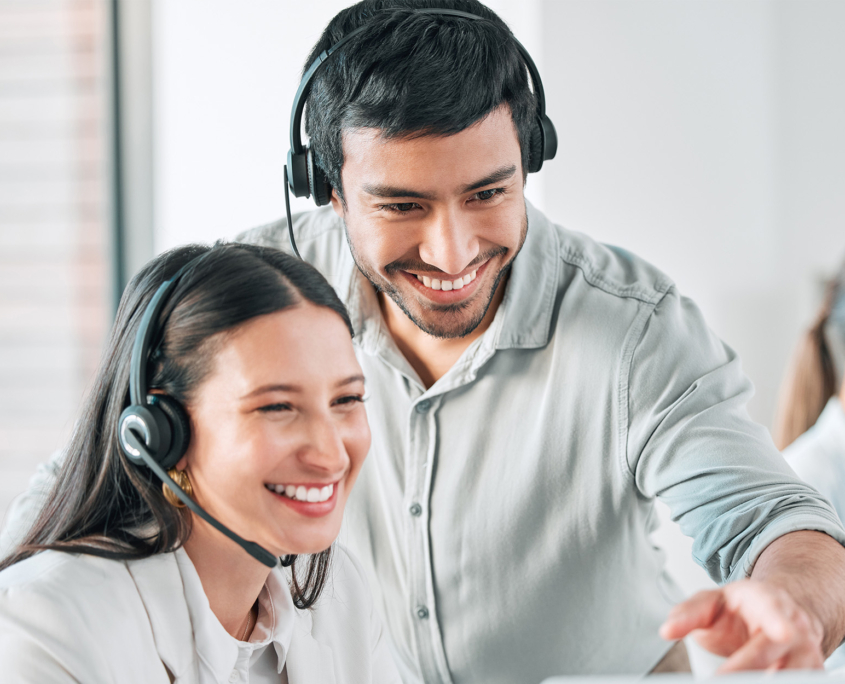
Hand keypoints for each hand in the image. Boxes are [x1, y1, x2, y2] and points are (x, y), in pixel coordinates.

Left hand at [660, 579, 825, 672]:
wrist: (777, 616)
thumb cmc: (742, 609)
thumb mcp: (713, 601)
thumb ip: (689, 613)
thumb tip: (667, 630)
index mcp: (767, 602)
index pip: (773, 611)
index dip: (778, 622)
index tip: (782, 632)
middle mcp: (793, 627)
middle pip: (772, 654)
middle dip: (746, 670)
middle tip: (720, 678)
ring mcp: (805, 653)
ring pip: (790, 675)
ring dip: (763, 678)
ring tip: (734, 678)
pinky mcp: (810, 673)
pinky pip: (798, 682)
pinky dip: (770, 681)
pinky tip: (752, 680)